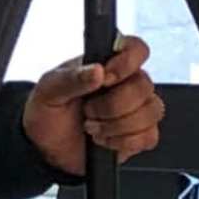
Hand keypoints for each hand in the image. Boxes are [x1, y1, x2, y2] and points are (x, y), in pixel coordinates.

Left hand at [27, 37, 164, 175]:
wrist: (46, 149)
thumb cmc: (48, 112)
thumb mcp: (49, 90)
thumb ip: (71, 78)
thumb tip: (97, 71)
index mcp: (106, 63)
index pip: (136, 49)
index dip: (127, 63)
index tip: (106, 79)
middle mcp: (126, 83)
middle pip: (145, 85)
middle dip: (113, 105)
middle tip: (88, 111)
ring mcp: (136, 109)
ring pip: (152, 111)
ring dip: (118, 126)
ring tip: (92, 128)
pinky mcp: (139, 134)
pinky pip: (150, 136)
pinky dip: (124, 142)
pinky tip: (104, 141)